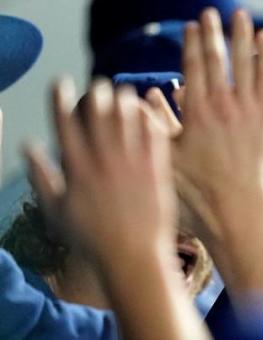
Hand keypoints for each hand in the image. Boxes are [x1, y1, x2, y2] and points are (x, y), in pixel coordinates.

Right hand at [26, 78, 175, 268]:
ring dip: (125, 101)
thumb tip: (27, 147)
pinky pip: (154, 137)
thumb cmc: (92, 239)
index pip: (65, 125)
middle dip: (98, 94)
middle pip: (100, 116)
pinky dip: (149, 120)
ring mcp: (133, 167)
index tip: (61, 81)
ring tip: (124, 93)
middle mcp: (104, 164)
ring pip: (129, 121)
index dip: (61, 99)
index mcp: (77, 171)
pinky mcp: (157, 172)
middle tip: (100, 85)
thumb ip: (40, 177)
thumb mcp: (56, 211)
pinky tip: (147, 112)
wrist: (134, 258)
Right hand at [172, 7, 262, 245]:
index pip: (194, 68)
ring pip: (248, 66)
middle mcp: (225, 108)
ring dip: (244, 39)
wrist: (238, 210)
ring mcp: (249, 113)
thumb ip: (155, 123)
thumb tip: (143, 95)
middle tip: (210, 12)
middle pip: (220, 61)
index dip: (193, 44)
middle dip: (214, 34)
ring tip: (241, 16)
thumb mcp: (166, 157)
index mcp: (197, 114)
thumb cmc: (198, 191)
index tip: (191, 25)